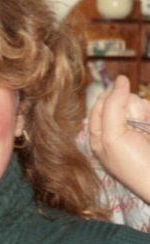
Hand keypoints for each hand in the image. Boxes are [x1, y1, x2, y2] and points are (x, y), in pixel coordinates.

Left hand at [89, 75, 149, 202]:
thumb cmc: (134, 165)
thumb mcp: (113, 137)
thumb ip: (112, 107)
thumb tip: (121, 79)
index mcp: (99, 137)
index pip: (98, 106)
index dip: (109, 98)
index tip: (120, 96)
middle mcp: (116, 132)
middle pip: (119, 102)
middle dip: (129, 107)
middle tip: (135, 121)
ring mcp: (137, 129)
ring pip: (137, 103)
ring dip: (142, 110)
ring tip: (146, 129)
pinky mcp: (149, 126)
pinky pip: (148, 109)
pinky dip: (149, 113)